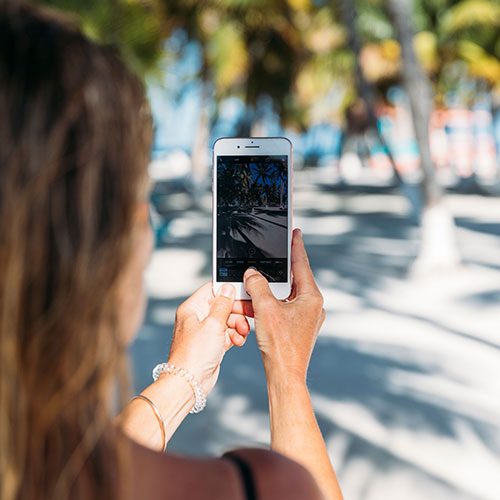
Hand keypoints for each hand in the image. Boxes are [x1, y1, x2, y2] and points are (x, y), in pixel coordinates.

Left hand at [167, 283, 252, 393]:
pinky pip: (227, 334)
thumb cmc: (194, 354)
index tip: (243, 295)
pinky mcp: (212, 344)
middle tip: (248, 316)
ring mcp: (204, 331)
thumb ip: (223, 304)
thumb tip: (228, 288)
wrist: (189, 382)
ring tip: (243, 332)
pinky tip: (238, 341)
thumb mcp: (213, 324)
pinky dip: (235, 336)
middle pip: (222, 305)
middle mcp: (197, 318)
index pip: (212, 290)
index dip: (228, 291)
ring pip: (227, 320)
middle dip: (237, 311)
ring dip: (238, 325)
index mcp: (192, 308)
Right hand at [243, 229, 324, 381]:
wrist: (285, 376)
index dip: (296, 246)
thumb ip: (257, 286)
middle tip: (272, 255)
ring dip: (270, 290)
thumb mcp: (265, 309)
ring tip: (256, 282)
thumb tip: (252, 274)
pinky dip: (270, 304)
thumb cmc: (280, 345)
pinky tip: (256, 303)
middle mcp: (312, 305)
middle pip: (293, 279)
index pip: (302, 264)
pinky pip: (283, 308)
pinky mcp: (298, 327)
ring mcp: (306, 317)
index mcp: (311, 297)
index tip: (296, 231)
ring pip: (286, 295)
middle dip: (277, 270)